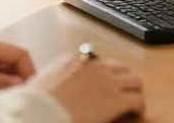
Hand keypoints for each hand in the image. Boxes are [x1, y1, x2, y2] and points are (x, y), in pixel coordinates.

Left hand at [0, 37, 34, 107]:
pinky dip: (2, 92)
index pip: (19, 55)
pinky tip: (3, 102)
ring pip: (8, 75)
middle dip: (23, 80)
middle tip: (26, 99)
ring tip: (15, 101)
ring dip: (12, 87)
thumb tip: (20, 83)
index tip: (34, 90)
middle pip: (15, 65)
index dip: (29, 71)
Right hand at [30, 52, 144, 122]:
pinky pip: (137, 100)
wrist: (38, 113)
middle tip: (122, 91)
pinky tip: (136, 112)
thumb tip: (50, 82)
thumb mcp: (40, 80)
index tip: (105, 83)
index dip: (105, 74)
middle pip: (120, 68)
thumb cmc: (35, 102)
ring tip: (132, 101)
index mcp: (75, 59)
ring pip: (135, 81)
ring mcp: (107, 81)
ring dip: (134, 91)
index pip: (99, 61)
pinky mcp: (116, 100)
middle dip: (123, 79)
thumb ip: (54, 75)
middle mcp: (95, 66)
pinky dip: (139, 106)